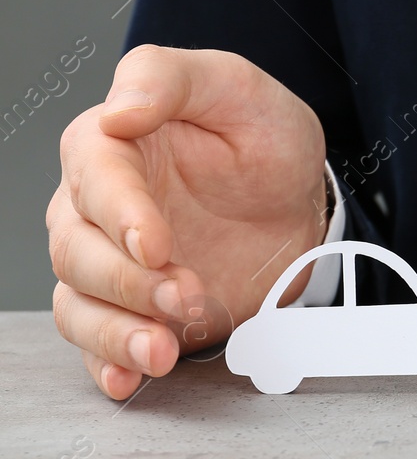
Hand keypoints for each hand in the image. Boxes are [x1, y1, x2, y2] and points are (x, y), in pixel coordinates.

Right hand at [48, 46, 328, 399]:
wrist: (296, 197)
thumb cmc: (261, 135)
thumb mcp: (235, 86)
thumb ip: (171, 80)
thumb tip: (118, 111)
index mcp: (110, 146)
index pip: (95, 180)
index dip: (122, 216)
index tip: (157, 244)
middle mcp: (94, 208)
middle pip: (78, 252)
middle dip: (130, 283)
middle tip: (187, 294)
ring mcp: (111, 263)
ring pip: (80, 304)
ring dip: (117, 333)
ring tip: (163, 349)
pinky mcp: (134, 307)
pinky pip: (97, 343)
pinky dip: (108, 364)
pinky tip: (130, 378)